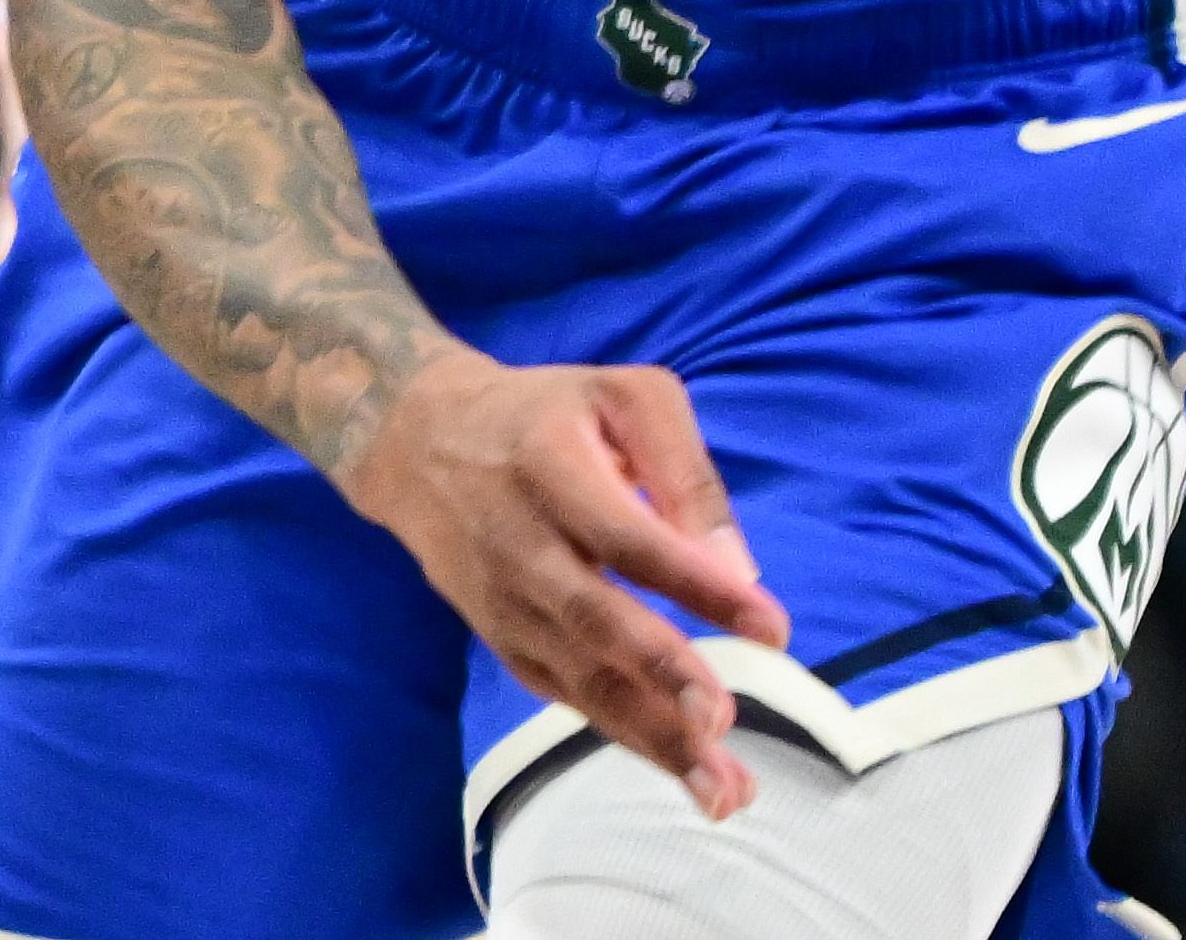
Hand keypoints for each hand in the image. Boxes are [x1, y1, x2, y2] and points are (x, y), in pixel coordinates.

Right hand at [340, 352, 791, 816]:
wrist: (413, 440)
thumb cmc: (543, 414)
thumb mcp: (620, 396)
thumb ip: (685, 470)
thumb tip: (737, 568)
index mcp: (548, 463)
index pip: (627, 535)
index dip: (698, 584)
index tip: (772, 629)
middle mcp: (516, 539)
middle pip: (591, 615)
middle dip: (660, 672)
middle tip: (721, 719)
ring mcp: (501, 597)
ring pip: (578, 674)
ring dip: (650, 734)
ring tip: (721, 788)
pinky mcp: (498, 636)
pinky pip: (562, 691)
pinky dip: (618, 730)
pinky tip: (676, 762)